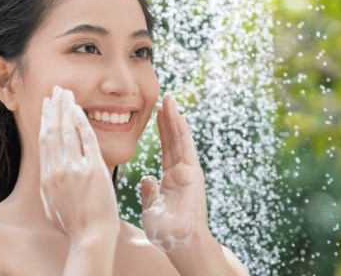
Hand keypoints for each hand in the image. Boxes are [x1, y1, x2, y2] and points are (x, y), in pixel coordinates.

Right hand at [39, 85, 120, 243]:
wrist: (91, 237)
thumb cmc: (75, 225)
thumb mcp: (53, 204)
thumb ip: (52, 185)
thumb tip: (51, 172)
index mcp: (46, 178)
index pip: (44, 141)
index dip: (45, 120)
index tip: (47, 106)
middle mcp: (57, 170)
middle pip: (52, 131)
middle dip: (53, 108)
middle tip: (55, 90)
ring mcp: (74, 169)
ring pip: (66, 131)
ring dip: (65, 109)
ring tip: (66, 92)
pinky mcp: (92, 169)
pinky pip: (85, 139)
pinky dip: (81, 122)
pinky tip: (78, 108)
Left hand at [140, 95, 209, 251]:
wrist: (179, 241)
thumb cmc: (166, 230)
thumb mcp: (152, 207)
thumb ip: (150, 191)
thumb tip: (147, 179)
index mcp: (171, 179)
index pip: (166, 149)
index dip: (162, 131)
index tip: (157, 114)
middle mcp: (182, 171)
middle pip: (173, 139)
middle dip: (168, 119)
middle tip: (163, 99)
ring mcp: (188, 170)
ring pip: (179, 138)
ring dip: (174, 118)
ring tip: (168, 99)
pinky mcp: (193, 171)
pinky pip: (185, 145)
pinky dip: (181, 128)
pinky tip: (176, 113)